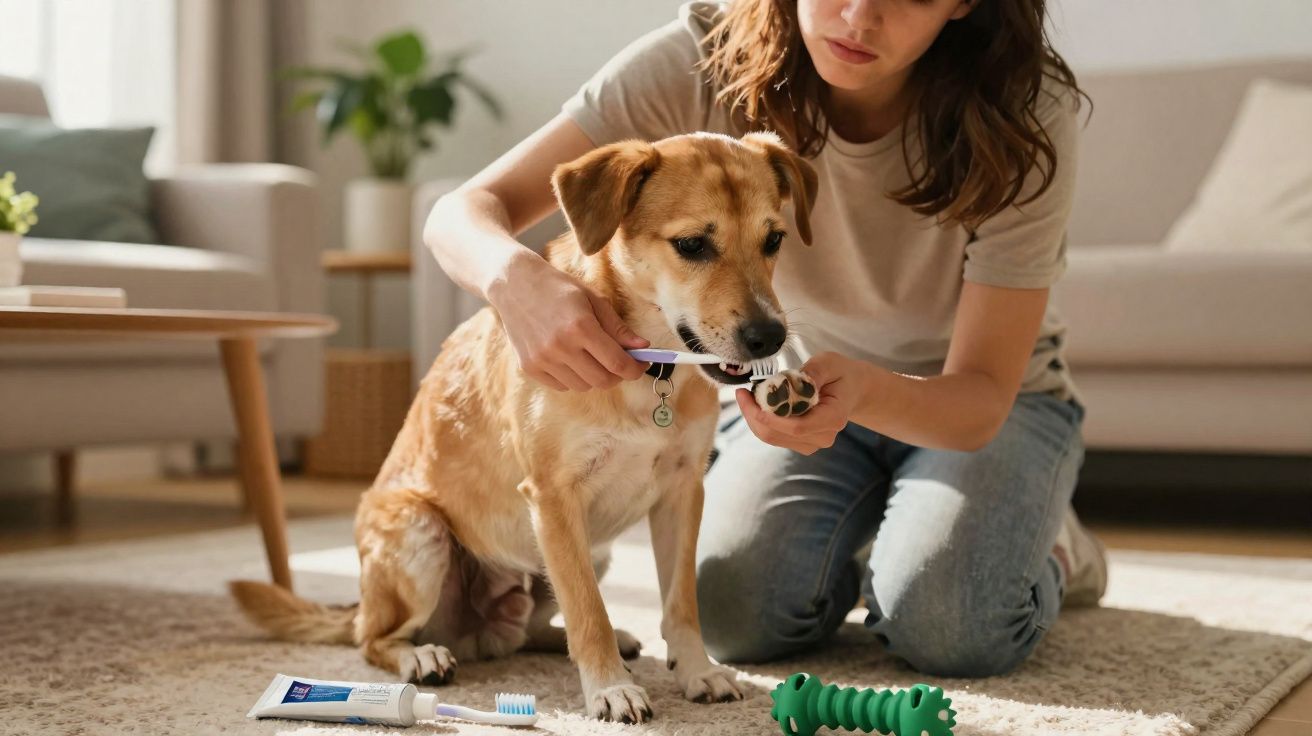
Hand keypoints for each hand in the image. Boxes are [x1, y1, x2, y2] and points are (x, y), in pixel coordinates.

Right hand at [489, 255, 649, 390]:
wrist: (514, 284)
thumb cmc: (558, 288)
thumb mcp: (592, 299)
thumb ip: (618, 327)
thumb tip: (642, 346)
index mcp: (581, 326)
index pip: (617, 363)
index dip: (635, 369)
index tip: (642, 364)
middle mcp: (560, 346)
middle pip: (602, 380)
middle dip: (617, 375)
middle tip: (619, 361)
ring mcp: (543, 359)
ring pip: (583, 386)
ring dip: (594, 376)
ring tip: (591, 356)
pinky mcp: (529, 367)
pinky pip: (562, 386)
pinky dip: (573, 378)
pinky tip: (571, 358)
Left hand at [734, 352, 867, 454]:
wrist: (851, 389)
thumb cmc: (840, 373)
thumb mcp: (830, 362)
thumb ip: (814, 371)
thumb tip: (798, 380)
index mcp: (833, 418)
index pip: (797, 427)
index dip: (769, 416)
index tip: (749, 397)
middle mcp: (824, 436)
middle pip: (778, 434)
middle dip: (754, 415)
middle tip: (741, 393)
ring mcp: (812, 443)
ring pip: (772, 437)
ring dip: (754, 418)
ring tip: (748, 395)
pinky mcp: (801, 443)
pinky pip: (774, 436)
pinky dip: (761, 421)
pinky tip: (758, 404)